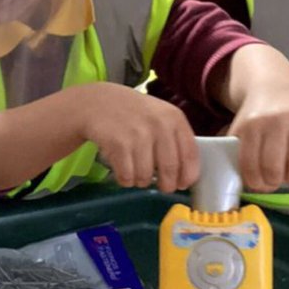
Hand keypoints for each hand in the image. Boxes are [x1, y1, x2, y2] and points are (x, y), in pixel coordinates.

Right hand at [79, 83, 199, 191]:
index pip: (190, 154)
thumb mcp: (160, 117)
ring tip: (137, 172)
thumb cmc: (134, 113)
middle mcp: (159, 125)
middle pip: (170, 169)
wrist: (98, 101)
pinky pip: (127, 176)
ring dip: (141, 181)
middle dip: (166, 185)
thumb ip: (175, 140)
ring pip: (146, 176)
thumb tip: (185, 176)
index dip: (188, 175)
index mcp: (174, 118)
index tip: (183, 184)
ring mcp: (138, 134)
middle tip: (163, 187)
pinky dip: (125, 180)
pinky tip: (123, 170)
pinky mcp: (118, 144)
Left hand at [228, 87, 288, 192]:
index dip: (256, 183)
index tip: (259, 183)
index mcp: (252, 125)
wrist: (276, 91)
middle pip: (275, 170)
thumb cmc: (258, 120)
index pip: (251, 167)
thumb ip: (234, 155)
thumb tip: (234, 183)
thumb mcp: (239, 132)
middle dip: (274, 182)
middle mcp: (277, 120)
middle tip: (275, 179)